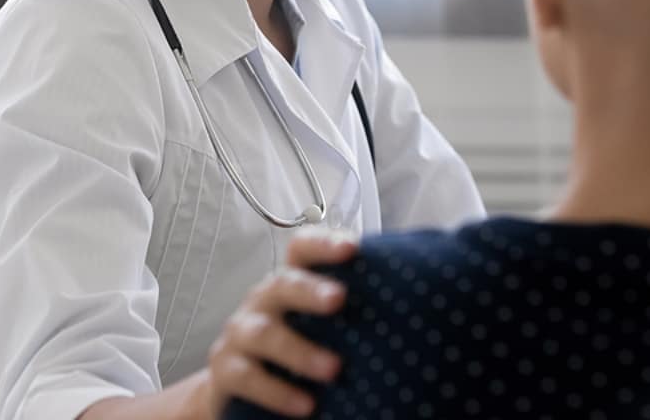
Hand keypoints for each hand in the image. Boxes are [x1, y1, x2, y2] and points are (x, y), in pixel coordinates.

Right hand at [204, 229, 357, 417]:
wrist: (237, 384)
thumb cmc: (295, 345)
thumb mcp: (321, 323)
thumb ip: (355, 308)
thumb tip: (424, 297)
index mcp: (290, 283)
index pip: (302, 250)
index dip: (324, 244)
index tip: (354, 248)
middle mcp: (263, 301)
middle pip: (283, 285)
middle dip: (310, 290)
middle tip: (340, 299)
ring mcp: (241, 335)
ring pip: (265, 334)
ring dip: (300, 351)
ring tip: (334, 370)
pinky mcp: (226, 371)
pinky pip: (247, 377)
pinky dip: (276, 392)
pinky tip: (306, 405)